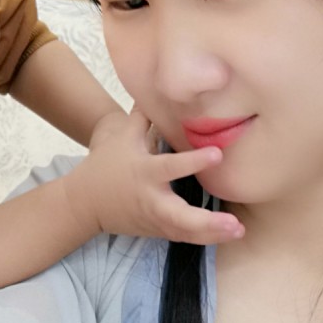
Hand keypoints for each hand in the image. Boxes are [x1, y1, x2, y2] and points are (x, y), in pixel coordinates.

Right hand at [62, 110, 244, 244]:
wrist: (84, 204)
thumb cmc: (105, 164)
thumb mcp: (121, 136)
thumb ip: (144, 115)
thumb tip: (157, 84)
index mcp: (144, 172)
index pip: (171, 167)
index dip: (194, 162)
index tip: (218, 154)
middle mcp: (151, 200)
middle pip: (179, 216)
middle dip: (206, 222)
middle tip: (233, 222)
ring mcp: (154, 220)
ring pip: (185, 232)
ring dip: (212, 234)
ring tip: (238, 231)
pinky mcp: (157, 232)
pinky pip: (183, 237)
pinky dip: (204, 238)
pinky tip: (228, 234)